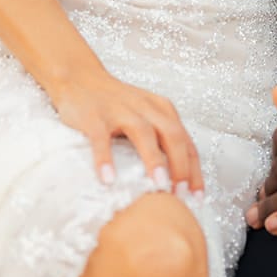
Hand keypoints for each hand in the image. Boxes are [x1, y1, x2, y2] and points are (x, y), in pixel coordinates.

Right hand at [50, 69, 204, 197]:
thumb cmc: (117, 105)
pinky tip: (108, 179)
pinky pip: (101, 138)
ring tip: (158, 186)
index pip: (186, 141)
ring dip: (153, 159)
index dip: (194, 170)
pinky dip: (105, 158)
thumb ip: (161, 141)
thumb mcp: (146, 117)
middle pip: (172, 135)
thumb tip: (176, 184)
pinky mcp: (94, 116)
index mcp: (162, 109)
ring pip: (143, 132)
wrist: (81, 78)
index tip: (196, 197)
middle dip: (180, 165)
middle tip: (180, 194)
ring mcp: (120, 110)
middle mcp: (145, 107)